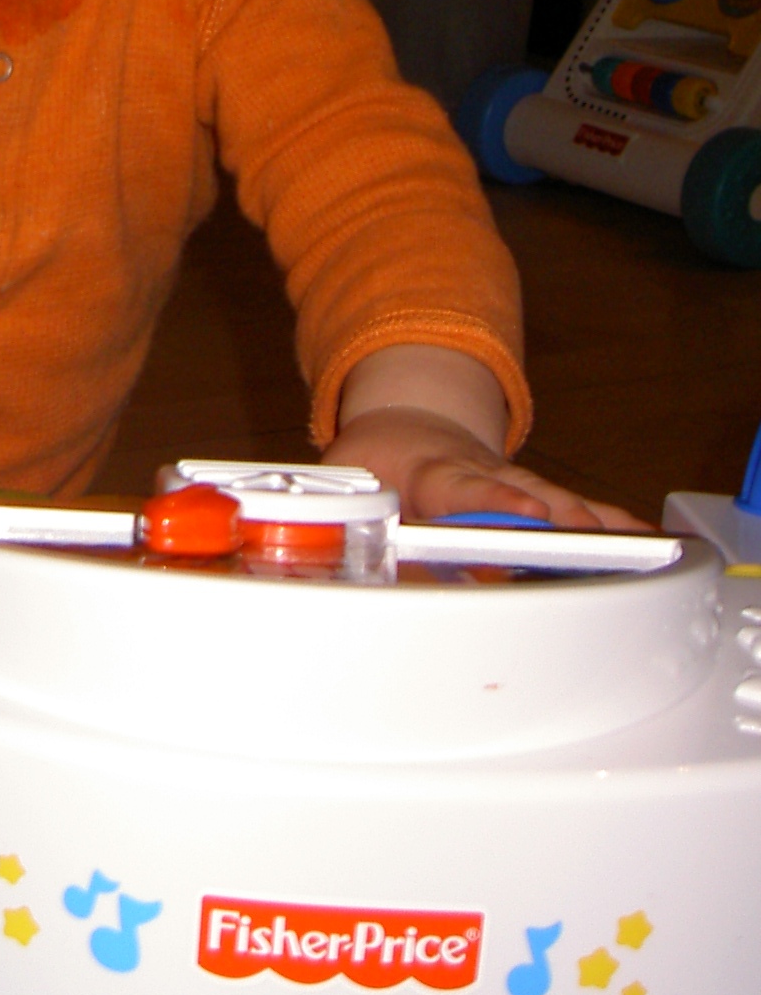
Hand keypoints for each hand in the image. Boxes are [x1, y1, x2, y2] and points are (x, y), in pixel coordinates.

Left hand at [323, 407, 648, 529]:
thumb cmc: (378, 462)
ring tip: (634, 546)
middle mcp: (483, 475)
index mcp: (433, 471)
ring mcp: (516, 485)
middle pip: (528, 496)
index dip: (494, 504)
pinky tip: (647, 541)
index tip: (523, 516)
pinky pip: (580, 511)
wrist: (407, 421)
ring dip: (593, 526)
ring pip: (560, 502)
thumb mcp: (347, 481)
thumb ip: (350, 522)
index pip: (463, 489)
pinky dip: (613, 526)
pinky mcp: (538, 498)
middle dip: (558, 519)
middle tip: (589, 539)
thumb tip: (350, 572)